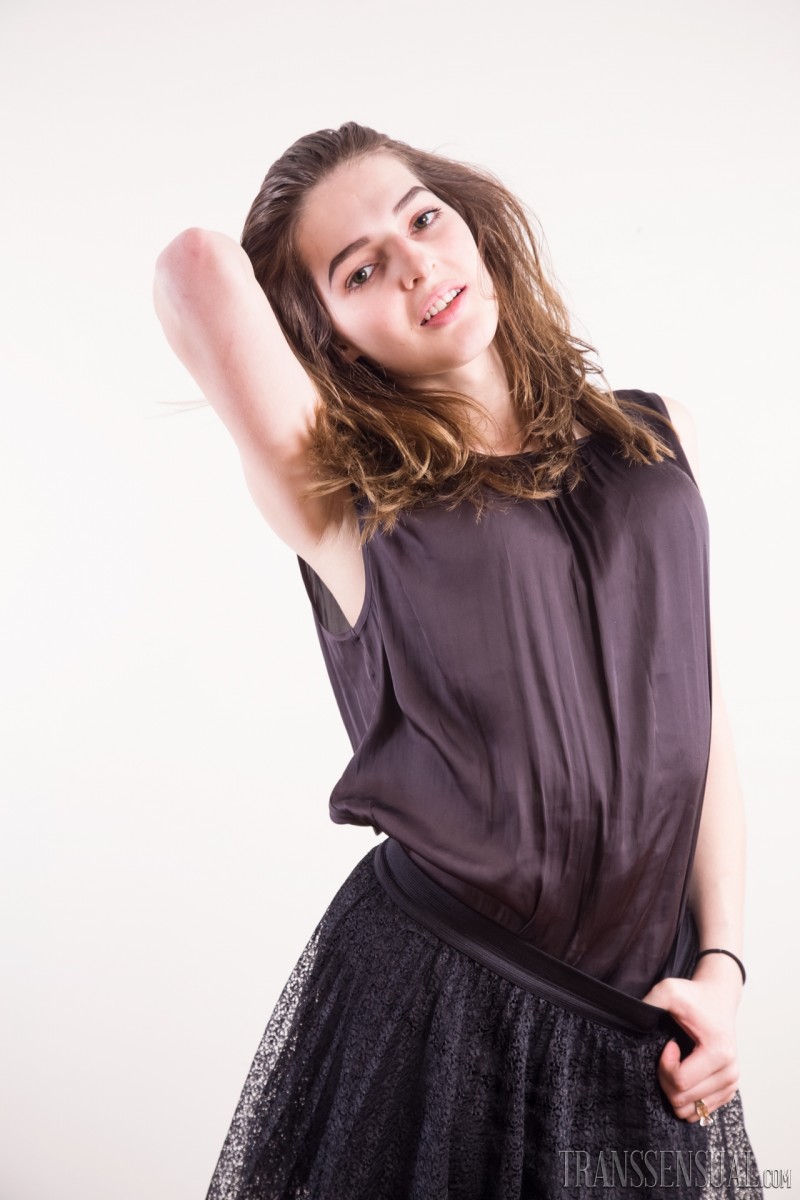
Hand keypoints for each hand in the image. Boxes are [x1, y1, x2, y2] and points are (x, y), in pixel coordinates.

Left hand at [640, 956, 742, 1122]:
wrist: (718, 999)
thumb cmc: (694, 997)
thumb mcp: (669, 990)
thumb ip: (650, 1002)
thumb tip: (630, 1018)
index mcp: (719, 1054)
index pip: (680, 1082)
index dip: (664, 1065)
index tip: (668, 1044)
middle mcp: (730, 1073)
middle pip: (683, 1100)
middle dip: (666, 1079)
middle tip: (669, 1054)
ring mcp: (731, 1085)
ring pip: (690, 1111)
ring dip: (675, 1090)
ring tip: (678, 1063)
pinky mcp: (728, 1091)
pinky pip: (699, 1112)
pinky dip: (686, 1096)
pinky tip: (687, 1072)